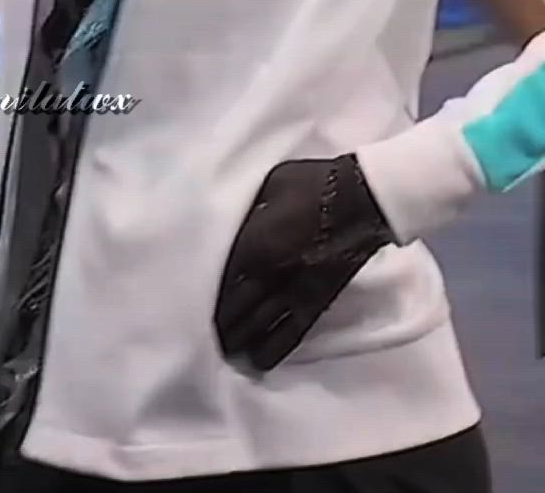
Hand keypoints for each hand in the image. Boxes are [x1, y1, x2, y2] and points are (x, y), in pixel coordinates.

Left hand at [214, 154, 391, 372]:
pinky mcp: (318, 300)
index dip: (201, 291)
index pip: (221, 275)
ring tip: (221, 349)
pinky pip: (294, 331)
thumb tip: (224, 224)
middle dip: (217, 320)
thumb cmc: (310, 182)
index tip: (183, 301)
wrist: (361, 197)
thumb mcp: (268, 185)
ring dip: (239, 337)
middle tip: (193, 334)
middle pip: (236, 304)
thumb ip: (246, 210)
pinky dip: (275, 347)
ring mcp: (297, 289)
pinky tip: (259, 362)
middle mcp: (272, 271)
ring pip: (260, 322)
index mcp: (256, 241)